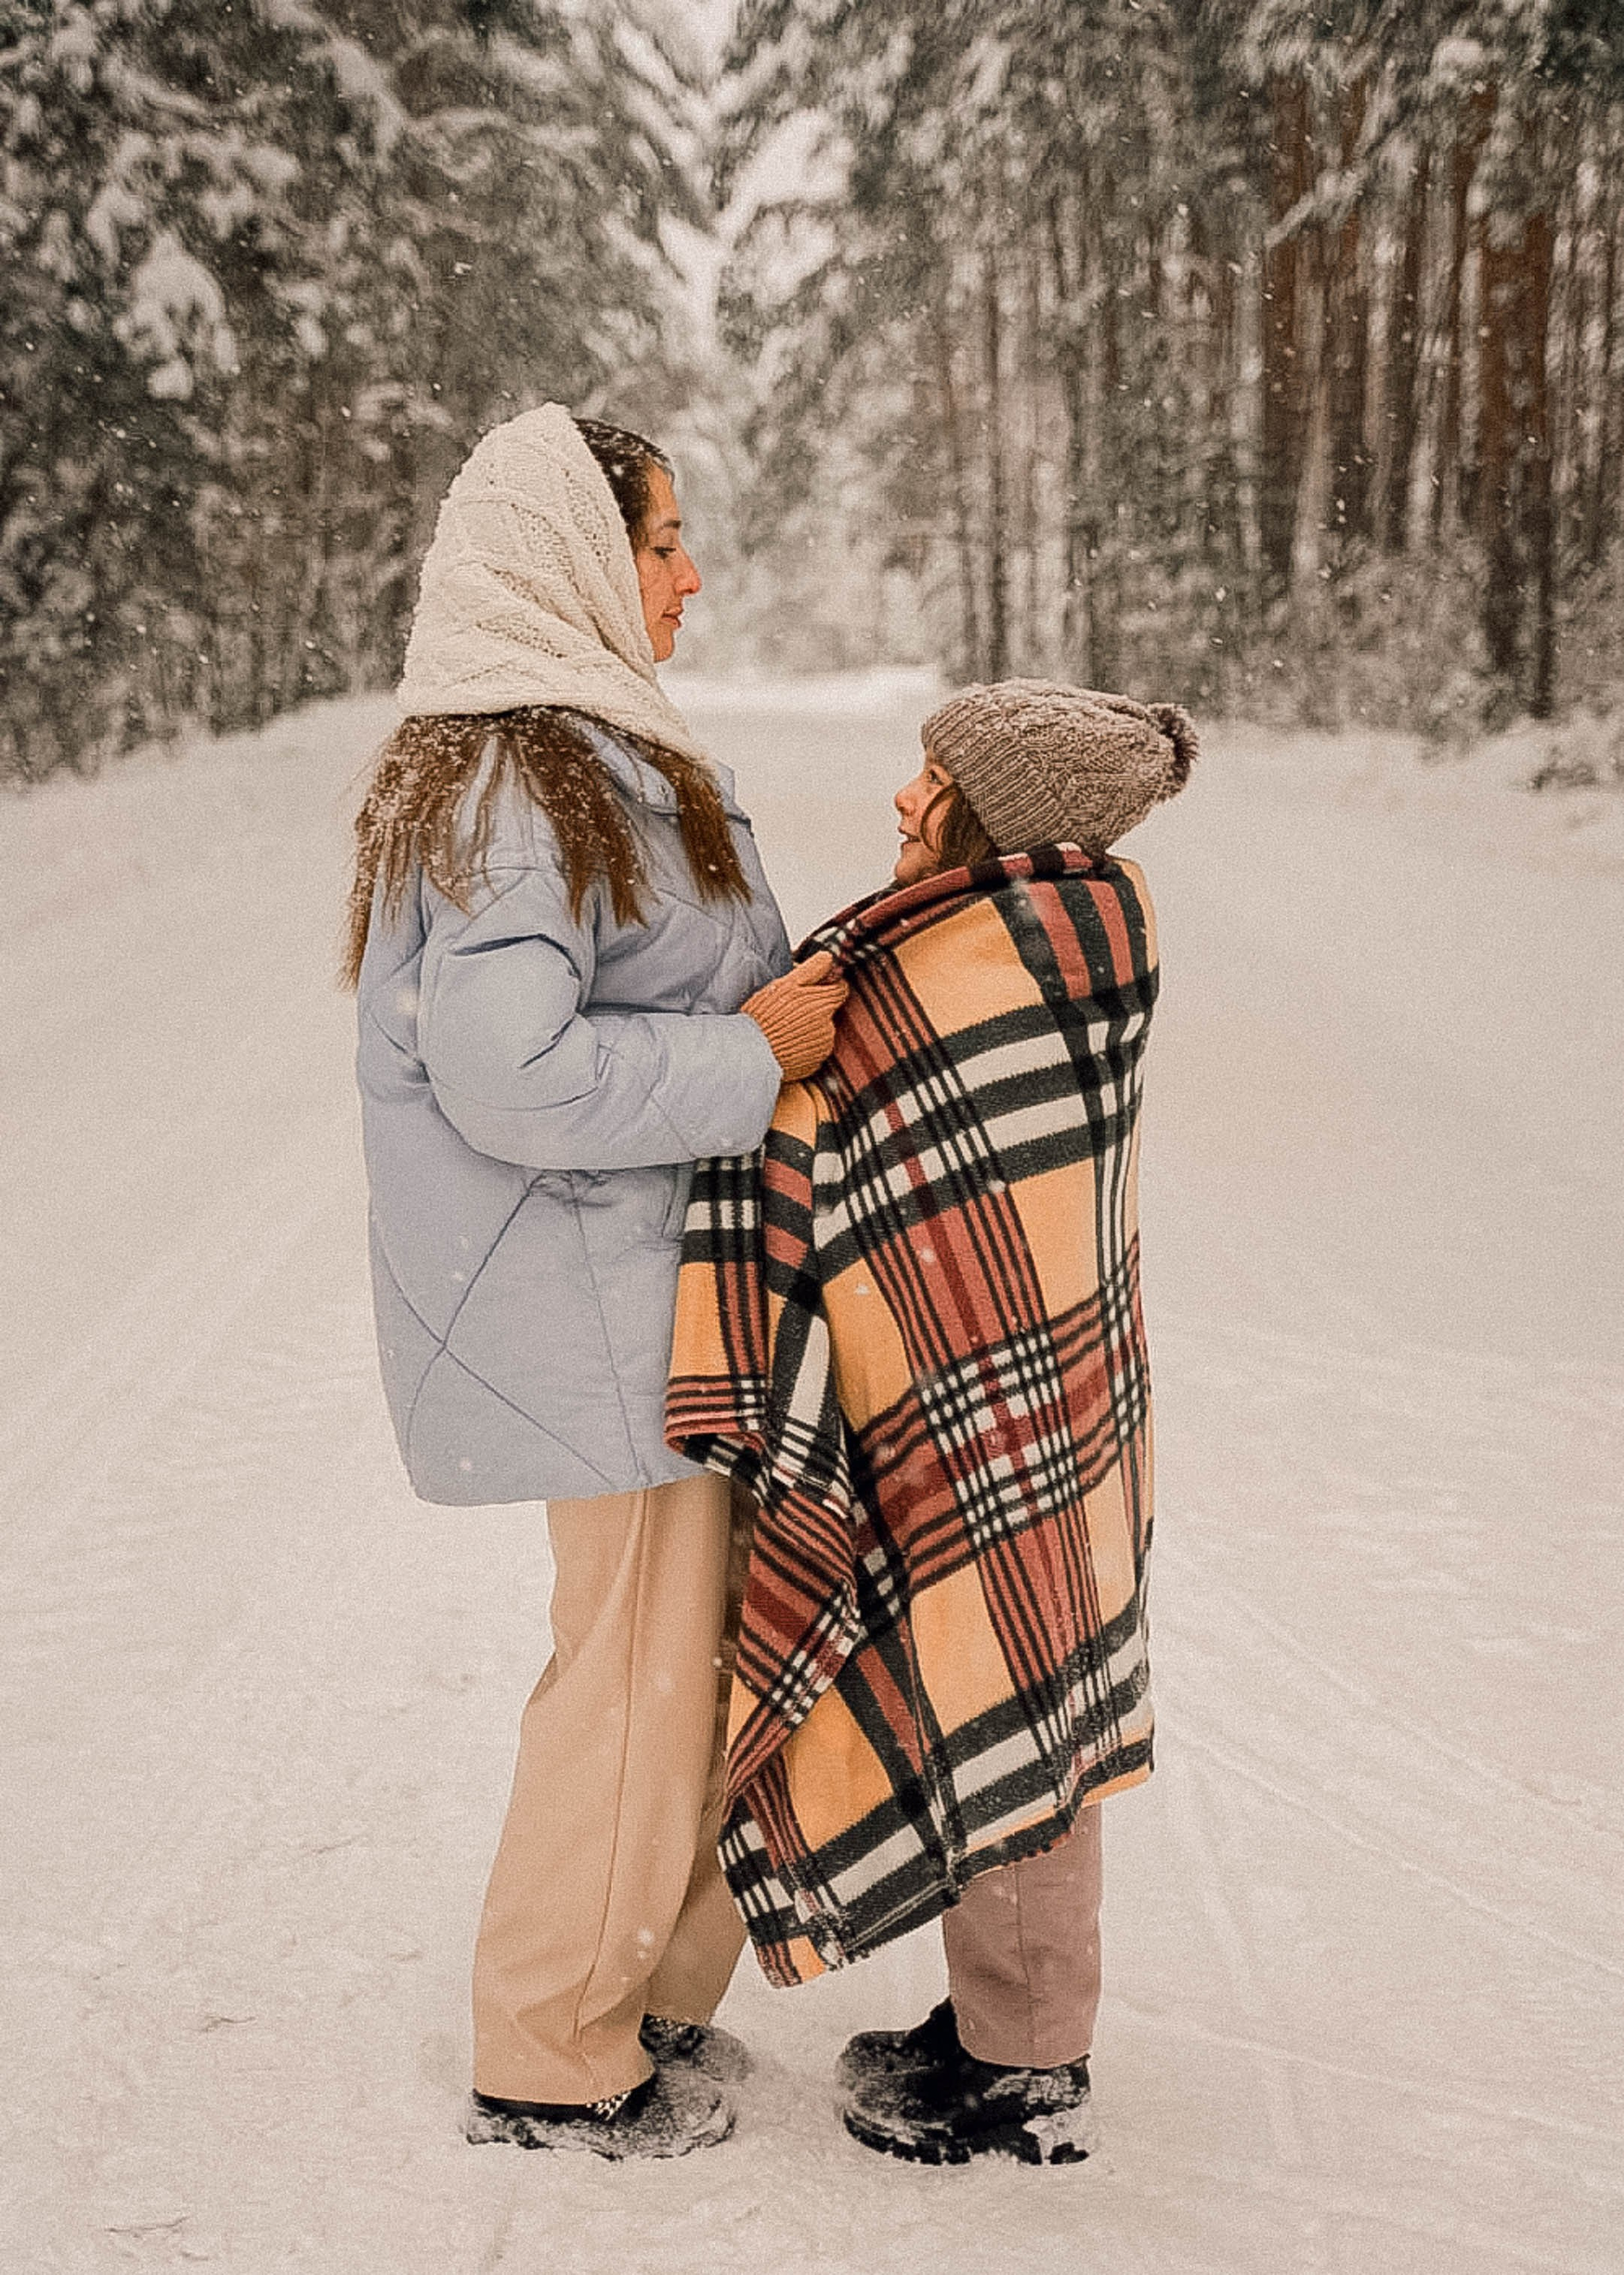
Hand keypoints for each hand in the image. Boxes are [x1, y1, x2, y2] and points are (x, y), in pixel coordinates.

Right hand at [741, 951, 848, 1078]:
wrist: (752, 1051)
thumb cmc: (765, 1015)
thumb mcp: (786, 985)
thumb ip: (811, 970)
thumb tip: (829, 958)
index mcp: (824, 1004)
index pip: (840, 990)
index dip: (828, 985)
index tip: (814, 987)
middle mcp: (828, 1028)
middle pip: (829, 1012)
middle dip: (814, 1009)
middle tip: (790, 1010)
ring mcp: (822, 1048)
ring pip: (821, 1032)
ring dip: (808, 1029)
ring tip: (784, 1028)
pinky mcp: (813, 1065)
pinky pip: (813, 1051)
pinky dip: (803, 1046)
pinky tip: (785, 1043)